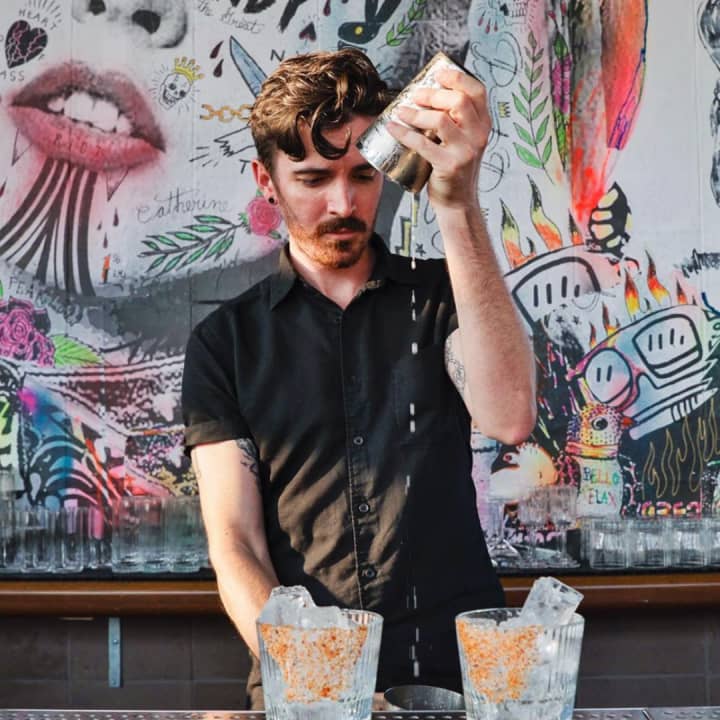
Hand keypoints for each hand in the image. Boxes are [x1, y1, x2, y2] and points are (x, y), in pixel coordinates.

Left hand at [386, 67, 490, 209]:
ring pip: (441, 120)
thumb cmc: (454, 167)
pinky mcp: (450, 166)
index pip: (477, 91)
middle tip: (414, 95)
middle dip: (432, 94)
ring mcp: (466, 151)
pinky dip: (404, 133)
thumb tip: (424, 94)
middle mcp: (478, 135)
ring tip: (401, 111)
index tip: (437, 74)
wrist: (458, 202)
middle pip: (458, 101)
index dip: (457, 78)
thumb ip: (455, 120)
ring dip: (416, 113)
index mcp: (483, 124)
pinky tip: (392, 128)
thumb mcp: (463, 140)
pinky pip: (423, 144)